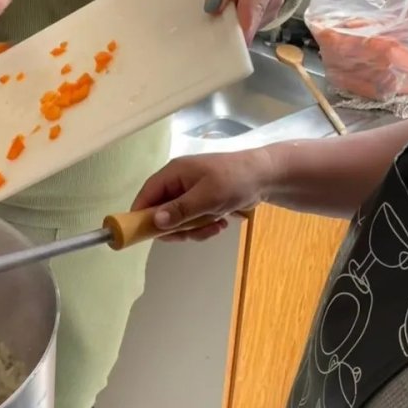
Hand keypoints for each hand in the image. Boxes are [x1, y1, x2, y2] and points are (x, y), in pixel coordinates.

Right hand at [131, 148, 274, 241]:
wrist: (267, 176)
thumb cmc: (235, 180)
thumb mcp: (207, 197)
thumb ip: (180, 210)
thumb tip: (155, 222)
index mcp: (174, 174)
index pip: (146, 194)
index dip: (140, 214)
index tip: (142, 234)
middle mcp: (178, 183)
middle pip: (161, 212)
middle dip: (177, 227)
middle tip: (191, 234)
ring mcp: (190, 193)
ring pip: (178, 221)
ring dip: (194, 230)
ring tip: (215, 227)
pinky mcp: (202, 202)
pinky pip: (193, 221)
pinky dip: (204, 227)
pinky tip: (221, 223)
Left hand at [204, 0, 288, 43]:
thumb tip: (213, 7)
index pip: (251, 11)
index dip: (234, 31)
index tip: (218, 42)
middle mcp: (271, 1)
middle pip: (244, 28)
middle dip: (222, 29)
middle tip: (202, 21)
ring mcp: (267, 14)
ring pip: (240, 30)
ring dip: (223, 24)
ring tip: (214, 6)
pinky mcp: (261, 21)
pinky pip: (240, 28)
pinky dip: (227, 23)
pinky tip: (222, 10)